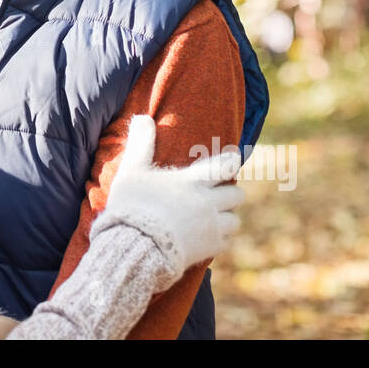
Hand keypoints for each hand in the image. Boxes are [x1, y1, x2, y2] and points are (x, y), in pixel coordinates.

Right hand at [91, 115, 242, 270]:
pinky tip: (207, 240)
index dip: (232, 161)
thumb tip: (142, 117)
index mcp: (192, 181)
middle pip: (236, 194)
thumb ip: (140, 144)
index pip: (224, 165)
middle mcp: (207, 202)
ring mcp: (210, 227)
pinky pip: (225, 243)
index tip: (234, 159)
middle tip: (221, 193)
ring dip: (226, 218)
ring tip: (215, 218)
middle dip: (230, 193)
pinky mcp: (208, 249)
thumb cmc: (132, 206)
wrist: (135, 246)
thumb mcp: (132, 171)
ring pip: (234, 220)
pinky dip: (218, 240)